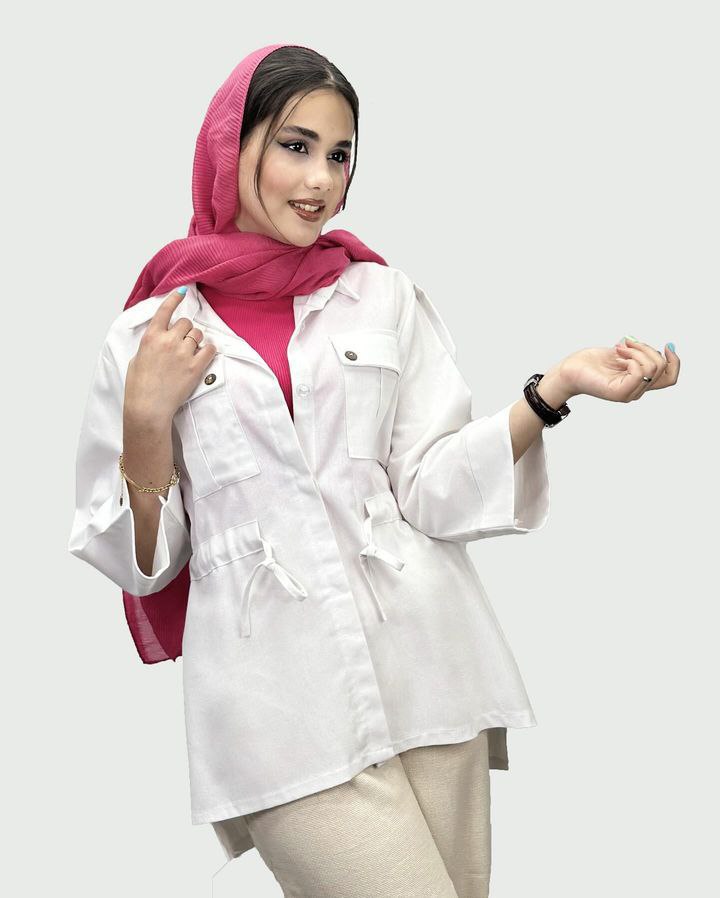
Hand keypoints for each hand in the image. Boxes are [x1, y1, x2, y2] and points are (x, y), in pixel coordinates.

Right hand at [124, 289, 217, 422]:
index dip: (174, 298)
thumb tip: (161, 338)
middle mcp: (168, 341)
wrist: (148, 407)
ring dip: (197, 339)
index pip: (165, 310)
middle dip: (185, 330)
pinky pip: (210, 349)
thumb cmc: (139, 386)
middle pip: (185, 323)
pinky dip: (209, 350)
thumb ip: (151, 344)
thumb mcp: (138, 358)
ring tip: (191, 351)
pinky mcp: (195, 366)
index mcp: (151, 337)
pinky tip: (204, 355)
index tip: (182, 291)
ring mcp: (183, 353)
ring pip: (198, 334)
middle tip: (182, 342)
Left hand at [558, 338, 679, 402]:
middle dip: (648, 348)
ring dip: (637, 350)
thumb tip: (667, 346)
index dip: (675, 361)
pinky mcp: (618, 393)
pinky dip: (631, 358)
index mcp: (638, 382)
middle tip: (627, 343)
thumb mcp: (622, 353)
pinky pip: (639, 372)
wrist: (568, 370)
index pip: (670, 378)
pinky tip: (617, 354)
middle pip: (662, 368)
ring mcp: (628, 393)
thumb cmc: (590, 362)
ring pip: (652, 368)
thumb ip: (641, 353)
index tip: (666, 345)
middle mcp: (636, 391)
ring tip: (618, 348)